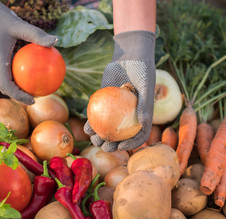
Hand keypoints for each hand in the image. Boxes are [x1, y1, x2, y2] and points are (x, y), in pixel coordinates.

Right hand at [0, 0, 57, 104]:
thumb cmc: (0, 18)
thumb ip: (36, 35)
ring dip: (16, 88)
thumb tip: (55, 41)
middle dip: (19, 96)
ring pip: (4, 80)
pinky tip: (29, 70)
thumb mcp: (20, 25)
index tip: (32, 100)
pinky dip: (15, 76)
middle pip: (5, 87)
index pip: (6, 86)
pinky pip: (5, 71)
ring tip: (33, 88)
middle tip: (36, 97)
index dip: (18, 97)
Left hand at [84, 31, 155, 151]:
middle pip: (120, 135)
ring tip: (94, 140)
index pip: (138, 135)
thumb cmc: (142, 70)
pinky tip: (86, 128)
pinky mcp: (103, 102)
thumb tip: (144, 124)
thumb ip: (145, 105)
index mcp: (141, 115)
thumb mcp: (146, 86)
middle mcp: (128, 115)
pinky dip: (91, 123)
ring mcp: (114, 110)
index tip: (122, 147)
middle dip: (112, 145)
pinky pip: (96, 116)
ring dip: (99, 137)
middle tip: (105, 147)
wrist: (128, 55)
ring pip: (106, 128)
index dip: (131, 144)